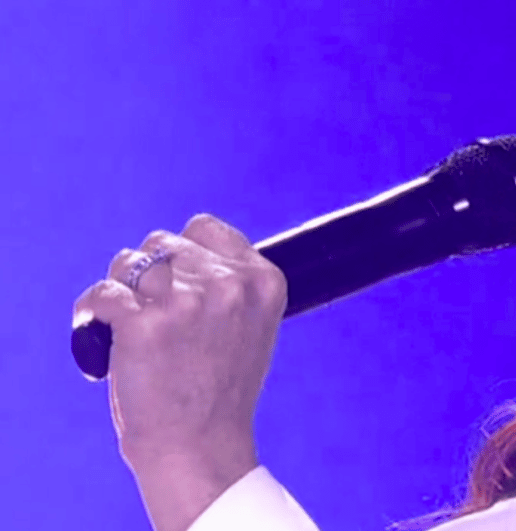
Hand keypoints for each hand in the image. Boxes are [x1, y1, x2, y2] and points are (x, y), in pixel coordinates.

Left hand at [72, 213, 287, 530]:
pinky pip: (102, 293)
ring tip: (128, 323)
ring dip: (121, 287)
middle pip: (164, 242)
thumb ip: (230, 285)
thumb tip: (177, 250)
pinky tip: (101, 333)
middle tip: (152, 312)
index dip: (185, 253)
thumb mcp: (252, 327)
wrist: (199, 446)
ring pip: (129, 261)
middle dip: (151, 272)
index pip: (207, 228)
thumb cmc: (219, 390)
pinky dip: (93, 312)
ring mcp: (186, 302)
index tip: (179, 284)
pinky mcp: (143, 324)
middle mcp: (229, 285)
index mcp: (264, 282)